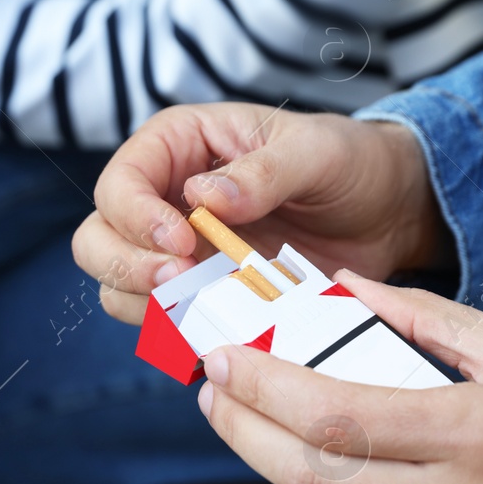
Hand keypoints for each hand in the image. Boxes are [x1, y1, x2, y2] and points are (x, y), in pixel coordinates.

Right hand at [72, 103, 450, 323]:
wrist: (386, 215)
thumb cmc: (347, 164)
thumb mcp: (316, 153)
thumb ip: (263, 172)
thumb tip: (204, 196)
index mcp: (178, 146)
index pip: (118, 183)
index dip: (134, 217)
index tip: (181, 241)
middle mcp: (162, 200)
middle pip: (97, 241)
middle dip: (126, 267)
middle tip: (178, 283)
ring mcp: (176, 255)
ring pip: (118, 289)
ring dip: (148, 308)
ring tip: (202, 308)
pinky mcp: (200, 297)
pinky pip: (162, 327)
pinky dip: (179, 337)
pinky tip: (218, 333)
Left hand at [197, 272, 482, 483]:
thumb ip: (423, 317)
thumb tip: (340, 287)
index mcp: (470, 433)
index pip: (334, 413)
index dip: (263, 388)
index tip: (224, 357)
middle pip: (307, 472)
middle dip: (241, 427)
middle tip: (212, 390)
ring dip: (269, 469)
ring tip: (248, 424)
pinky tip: (307, 468)